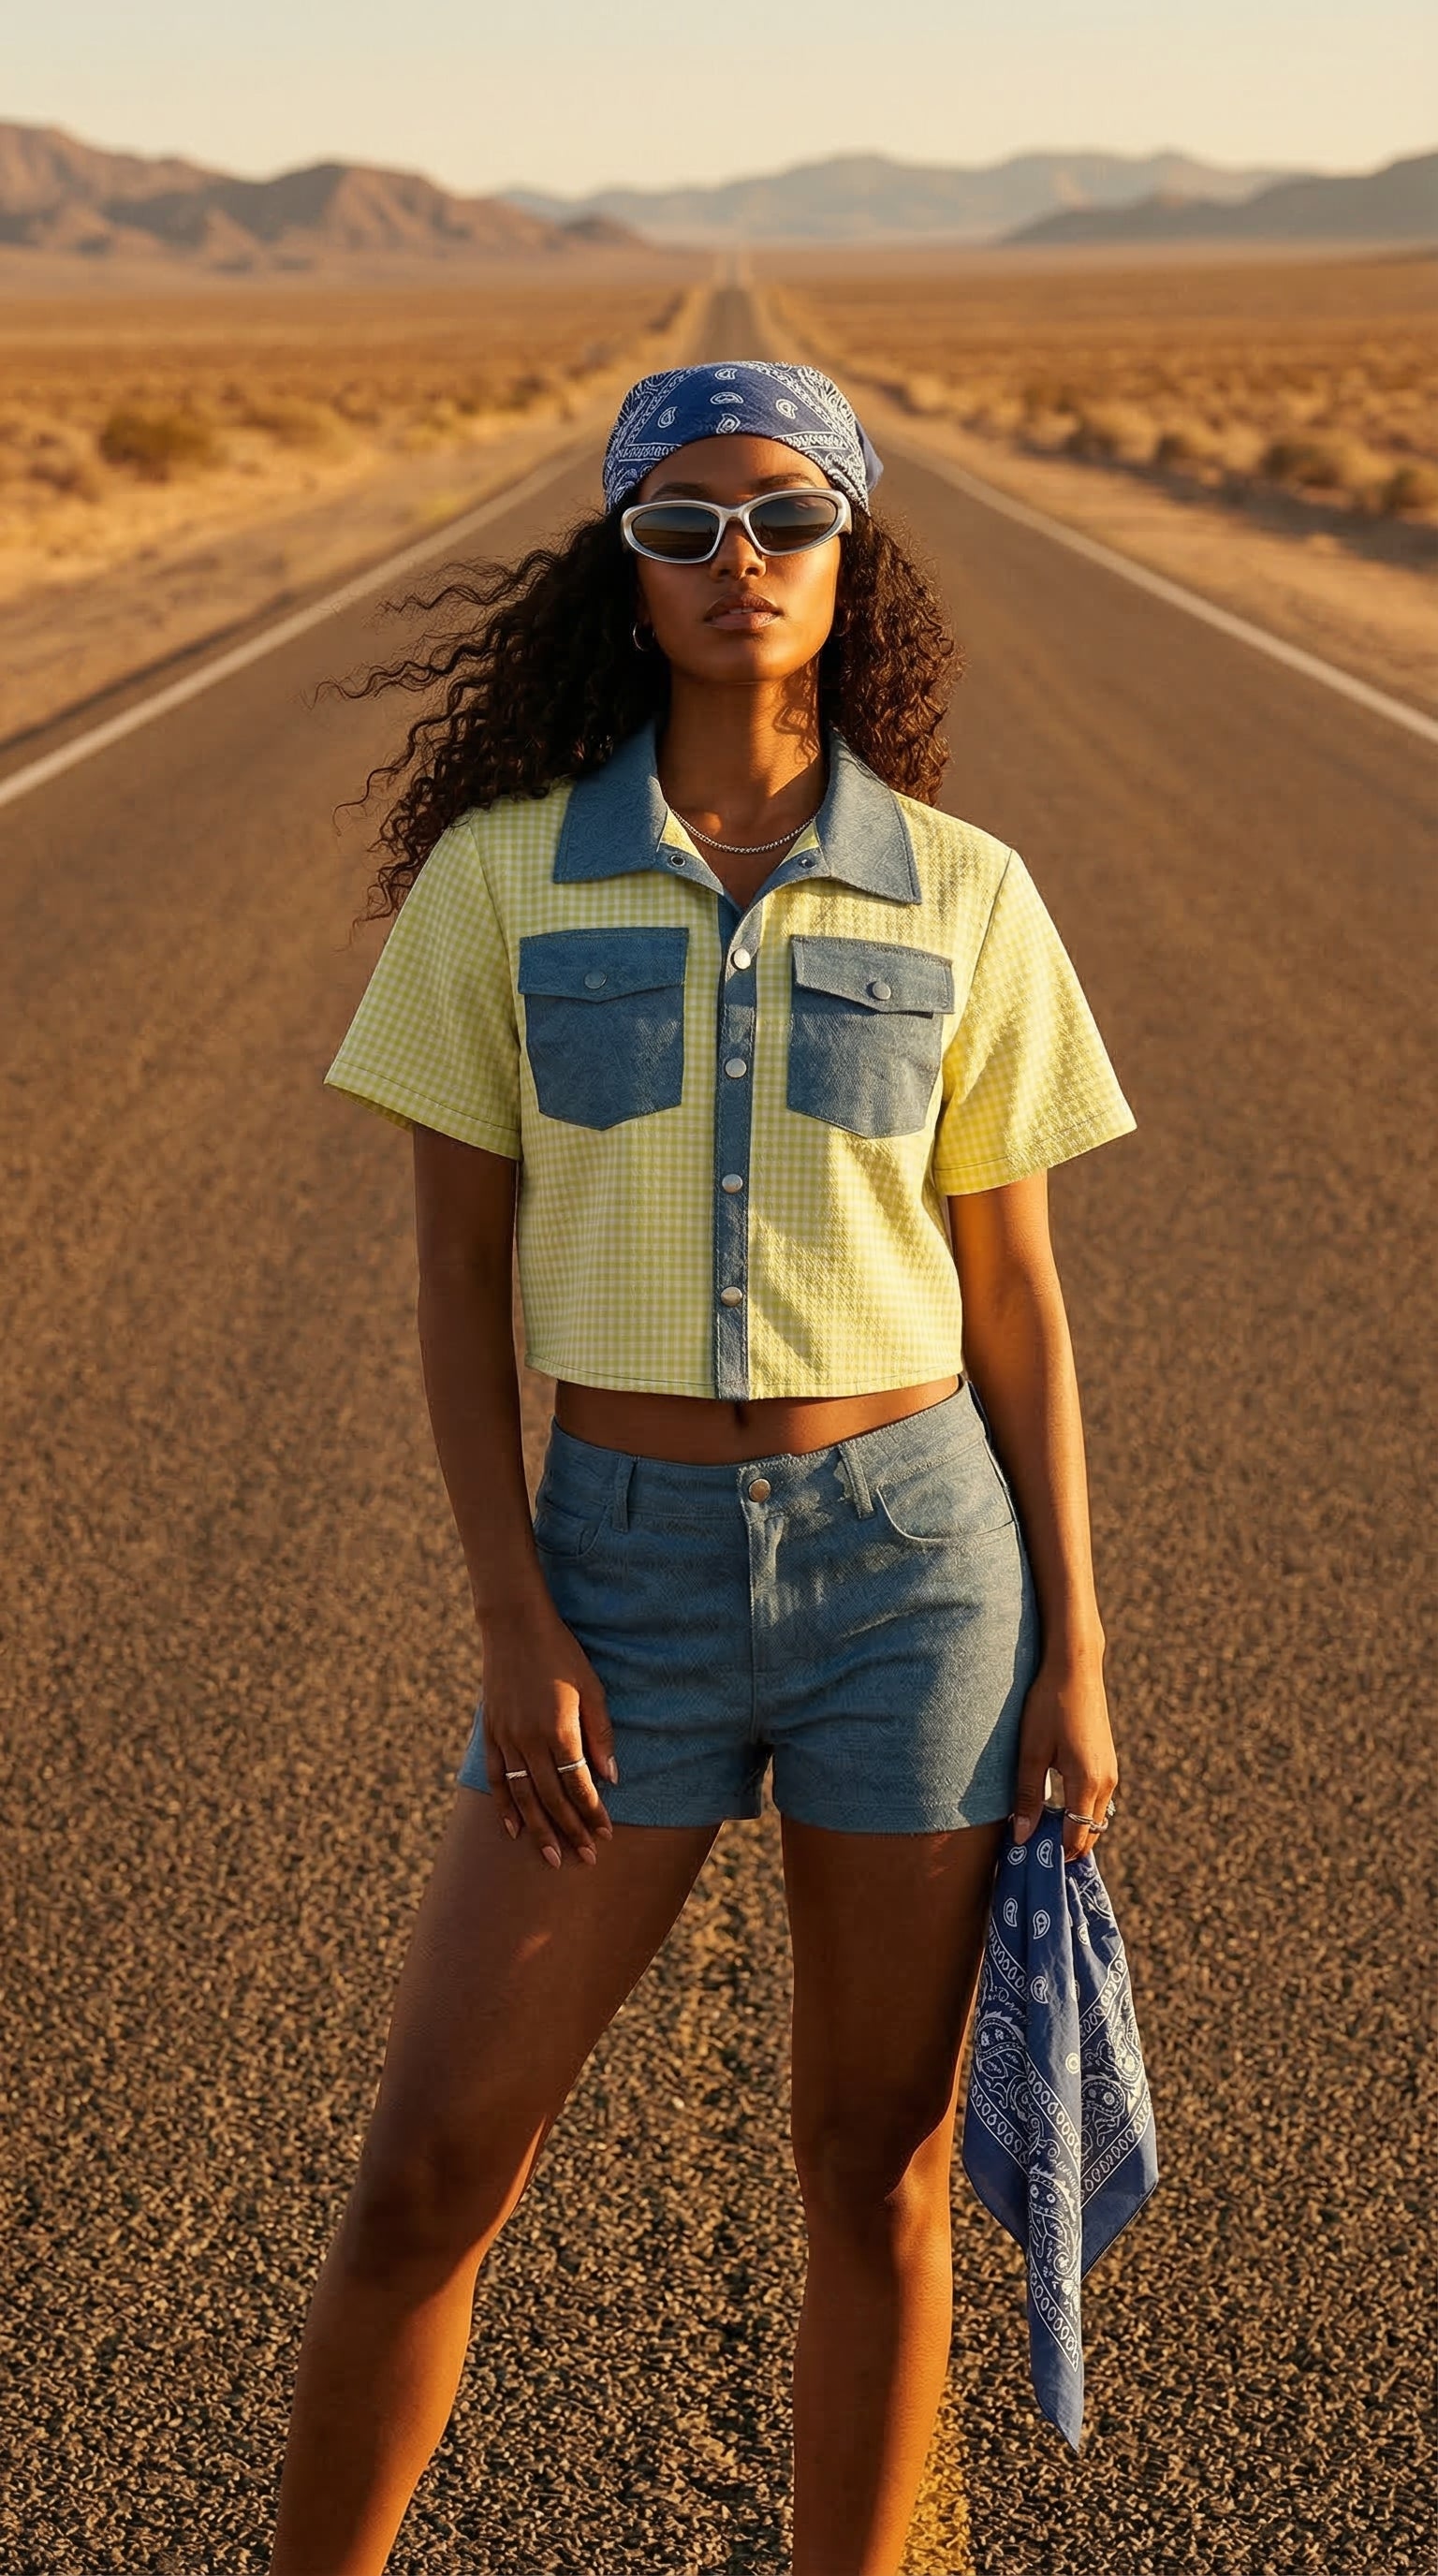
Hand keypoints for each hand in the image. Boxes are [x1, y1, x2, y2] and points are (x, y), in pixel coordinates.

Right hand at [476, 1598, 617, 1868]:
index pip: (579, 1786)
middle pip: (551, 1799)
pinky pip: (498, 1778)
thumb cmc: (562, 1654)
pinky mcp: (491, 1734)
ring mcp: (507, 1739)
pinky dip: (504, 1806)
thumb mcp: (592, 1689)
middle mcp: (530, 1741)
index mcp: (559, 1730)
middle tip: (585, 1860)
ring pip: (523, 1796)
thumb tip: (611, 1778)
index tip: (606, 1836)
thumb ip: (601, 1735)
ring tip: (552, 1858)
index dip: (593, 1814)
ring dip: (538, 1830)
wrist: (514, 1626)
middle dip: (570, 1832)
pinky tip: (513, 1830)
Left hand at [1010, 1652, 1117, 1862]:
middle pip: (1089, 1833)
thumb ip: (1028, 1797)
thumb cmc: (1048, 1706)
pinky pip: (1096, 1800)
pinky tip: (1054, 1807)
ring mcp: (1110, 1772)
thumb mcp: (1031, 1752)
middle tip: (1034, 1852)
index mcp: (1087, 1782)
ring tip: (1040, 1831)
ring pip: (1094, 1817)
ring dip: (1072, 1829)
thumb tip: (1023, 1837)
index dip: (1056, 1854)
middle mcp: (1106, 1782)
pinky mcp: (1107, 1762)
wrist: (1075, 1668)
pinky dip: (1079, 1812)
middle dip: (1065, 1847)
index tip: (1031, 1861)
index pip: (1077, 1837)